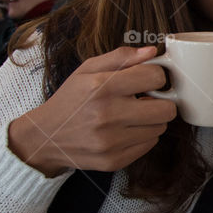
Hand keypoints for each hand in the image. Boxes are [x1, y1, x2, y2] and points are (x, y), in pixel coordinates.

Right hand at [8, 46, 177, 175]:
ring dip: (151, 120)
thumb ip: (121, 57)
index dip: (156, 76)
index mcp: (101, 87)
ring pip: (160, 128)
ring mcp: (111, 141)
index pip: (155, 77)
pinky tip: (126, 130)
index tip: (148, 79)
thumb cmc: (70, 99)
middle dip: (161, 101)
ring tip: (132, 115)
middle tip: (147, 99)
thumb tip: (152, 52)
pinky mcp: (114, 160)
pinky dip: (143, 136)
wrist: (46, 137)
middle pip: (166, 109)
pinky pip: (149, 145)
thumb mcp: (87, 70)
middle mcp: (107, 115)